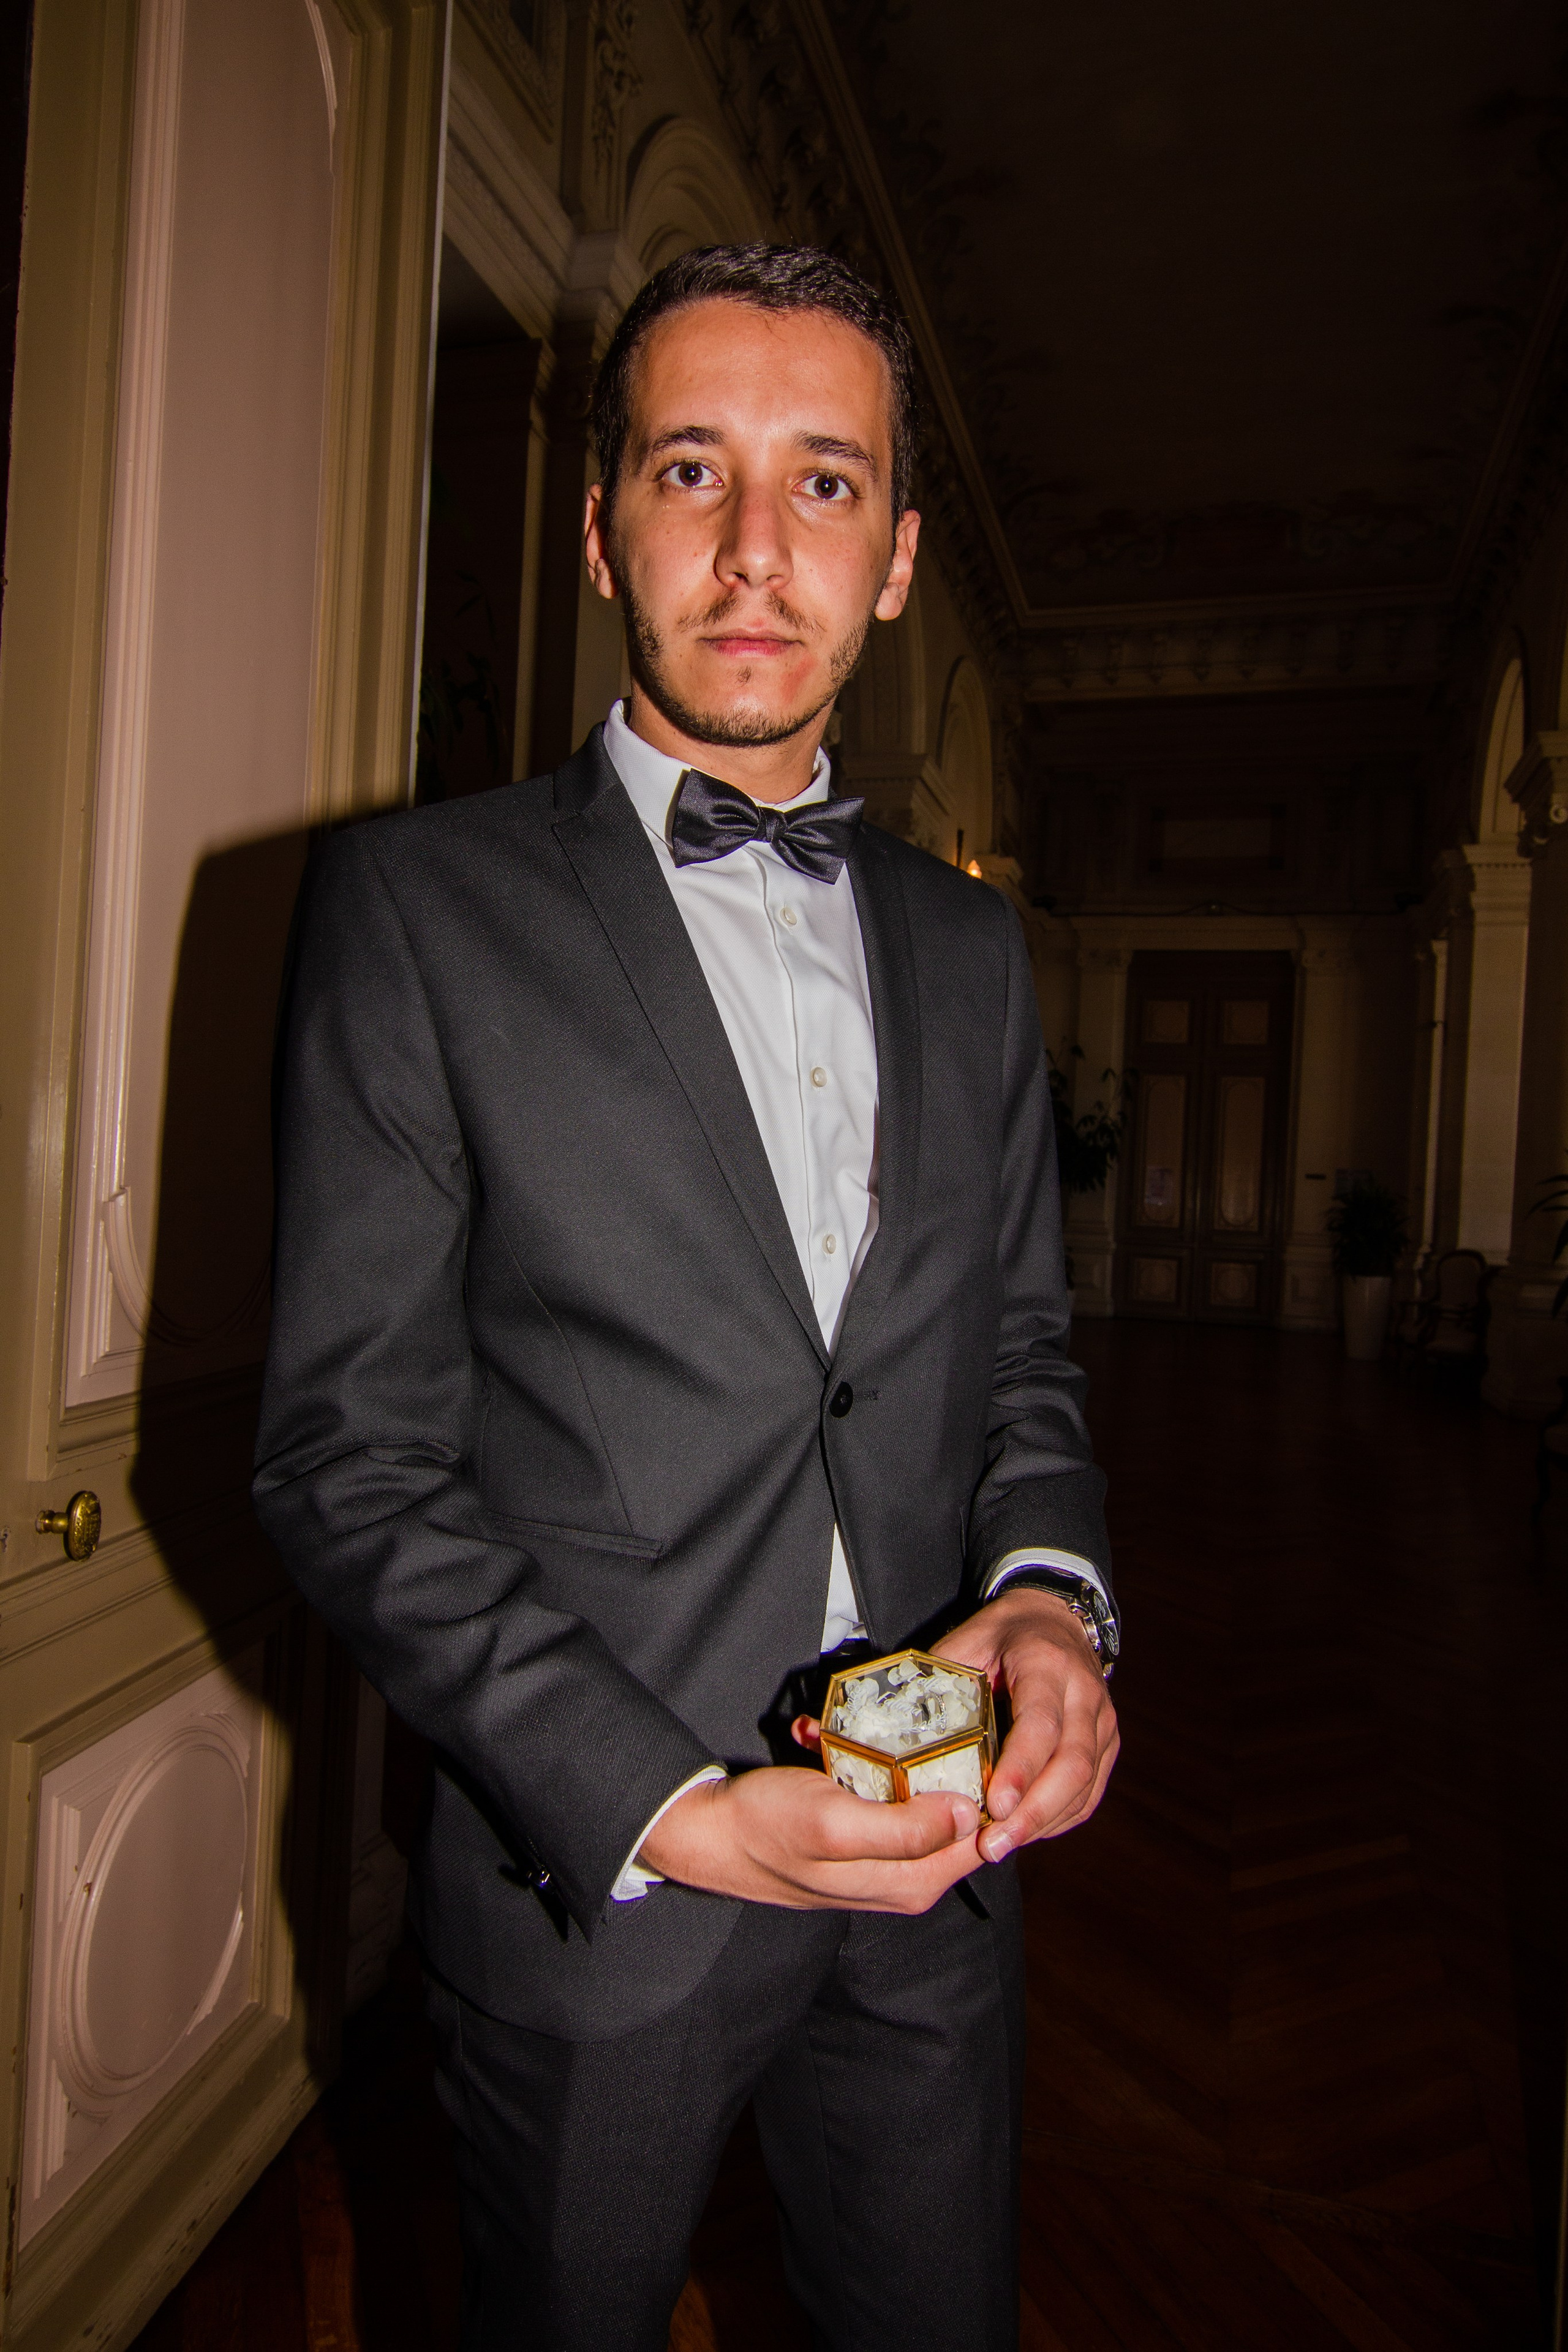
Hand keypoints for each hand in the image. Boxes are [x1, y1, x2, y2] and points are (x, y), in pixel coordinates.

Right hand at [637, 1763, 982, 1912]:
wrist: (712, 1835)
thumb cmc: (766, 1829)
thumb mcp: (836, 1825)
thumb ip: (906, 1830)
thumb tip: (973, 1816)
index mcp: (914, 1881)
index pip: (983, 1836)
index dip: (983, 1785)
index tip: (960, 1736)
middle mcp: (909, 1876)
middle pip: (955, 1812)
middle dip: (930, 1759)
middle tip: (897, 1724)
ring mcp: (886, 1857)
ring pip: (915, 1794)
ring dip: (888, 1755)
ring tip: (843, 1731)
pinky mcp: (863, 1837)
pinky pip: (881, 1792)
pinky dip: (860, 1762)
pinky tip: (825, 1741)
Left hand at [936, 1586, 1118, 1862]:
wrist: (1054, 1618)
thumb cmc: (1002, 1635)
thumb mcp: (966, 1642)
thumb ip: (939, 1681)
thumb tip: (894, 1727)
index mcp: (1047, 1664)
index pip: (1041, 1724)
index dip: (1020, 1768)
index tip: (996, 1806)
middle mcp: (1084, 1693)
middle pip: (1072, 1764)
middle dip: (1033, 1813)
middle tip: (992, 1846)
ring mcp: (1102, 1721)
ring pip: (1085, 1785)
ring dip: (1043, 1823)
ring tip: (1001, 1847)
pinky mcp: (1107, 1744)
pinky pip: (1090, 1794)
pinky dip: (1058, 1819)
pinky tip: (1025, 1833)